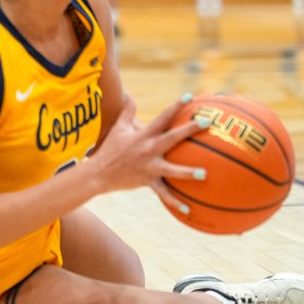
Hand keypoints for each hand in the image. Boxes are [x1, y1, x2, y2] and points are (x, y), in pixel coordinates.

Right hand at [81, 93, 207, 210]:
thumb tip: (129, 93)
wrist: (98, 174)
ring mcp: (148, 167)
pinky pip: (163, 194)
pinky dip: (174, 202)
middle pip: (171, 138)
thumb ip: (127, 111)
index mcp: (144, 135)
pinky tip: (188, 209)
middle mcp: (148, 150)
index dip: (175, 106)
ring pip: (171, 170)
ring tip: (205, 174)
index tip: (190, 96)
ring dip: (188, 173)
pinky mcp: (147, 182)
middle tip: (206, 122)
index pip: (162, 117)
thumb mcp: (118, 128)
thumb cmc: (110, 149)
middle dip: (188, 130)